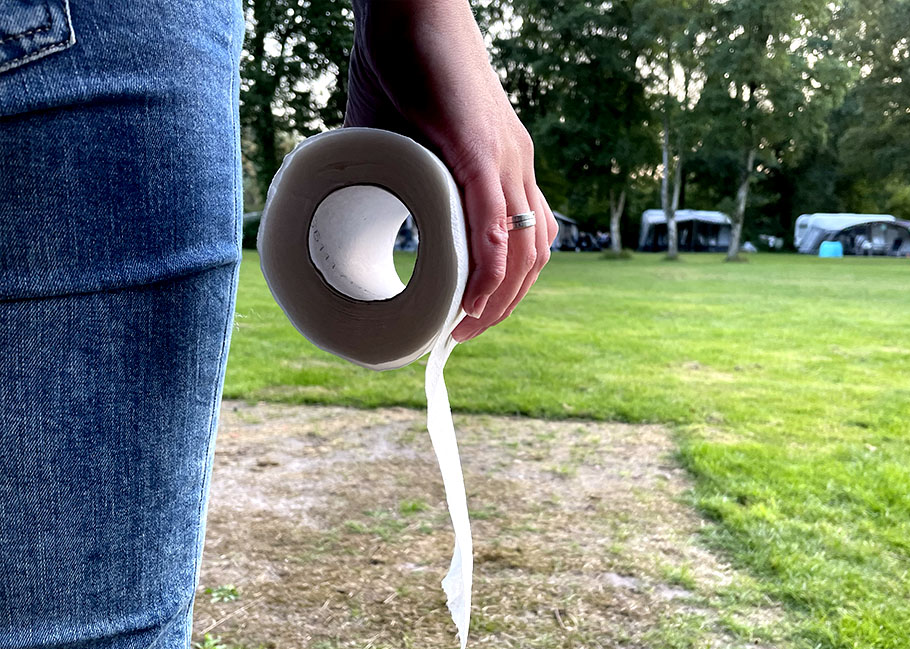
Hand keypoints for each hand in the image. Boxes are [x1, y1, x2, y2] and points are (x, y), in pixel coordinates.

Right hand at [345, 0, 556, 341]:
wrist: (405, 6)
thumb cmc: (399, 63)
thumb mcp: (401, 136)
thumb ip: (391, 173)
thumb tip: (354, 204)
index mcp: (505, 166)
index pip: (525, 239)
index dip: (508, 285)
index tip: (474, 314)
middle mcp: (517, 167)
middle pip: (533, 253)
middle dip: (506, 305)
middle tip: (465, 334)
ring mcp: (506, 158)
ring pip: (523, 247)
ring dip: (501, 300)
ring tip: (466, 328)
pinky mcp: (481, 149)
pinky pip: (497, 220)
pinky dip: (491, 267)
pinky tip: (476, 299)